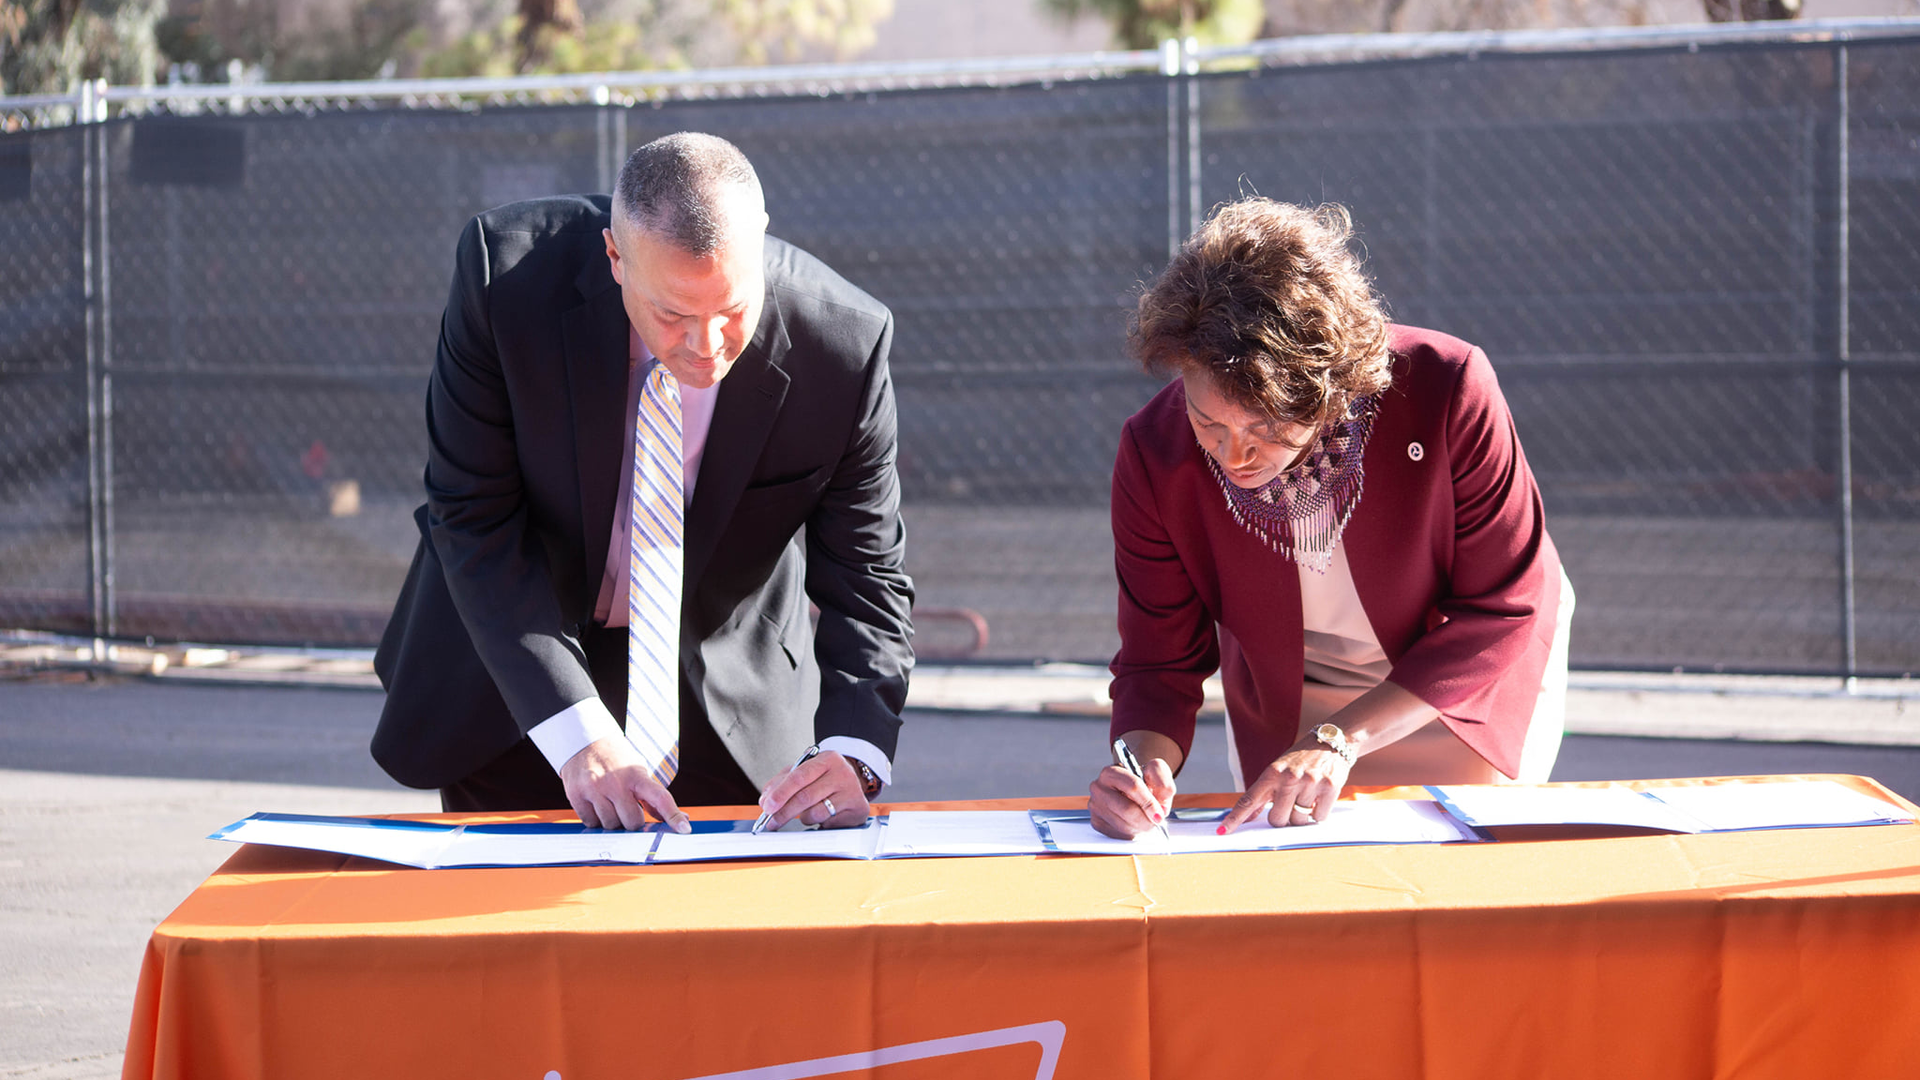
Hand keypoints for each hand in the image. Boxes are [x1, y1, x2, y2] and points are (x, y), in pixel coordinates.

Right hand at [559, 736, 690, 832]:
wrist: (582, 740)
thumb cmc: (616, 760)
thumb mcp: (637, 771)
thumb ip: (653, 798)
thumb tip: (679, 820)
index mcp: (636, 774)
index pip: (660, 797)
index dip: (673, 815)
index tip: (684, 830)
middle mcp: (615, 782)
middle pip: (632, 822)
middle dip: (632, 822)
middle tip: (627, 809)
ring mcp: (594, 789)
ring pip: (610, 825)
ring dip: (612, 822)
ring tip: (609, 803)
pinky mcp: (576, 794)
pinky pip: (590, 823)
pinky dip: (595, 820)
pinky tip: (595, 804)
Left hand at [757, 751, 869, 829]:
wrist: (855, 783)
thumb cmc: (825, 778)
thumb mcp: (804, 772)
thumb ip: (781, 782)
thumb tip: (765, 800)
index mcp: (827, 759)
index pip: (799, 776)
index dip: (780, 793)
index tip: (767, 806)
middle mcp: (842, 773)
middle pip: (805, 797)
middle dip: (783, 812)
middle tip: (771, 822)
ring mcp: (852, 792)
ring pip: (815, 813)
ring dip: (803, 818)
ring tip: (805, 813)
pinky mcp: (858, 809)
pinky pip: (828, 823)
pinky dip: (818, 823)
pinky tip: (821, 817)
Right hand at [1088, 757, 1176, 839]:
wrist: (1132, 790)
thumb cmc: (1144, 781)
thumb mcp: (1157, 773)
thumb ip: (1162, 781)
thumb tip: (1160, 803)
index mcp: (1112, 772)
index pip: (1133, 787)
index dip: (1149, 803)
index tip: (1159, 814)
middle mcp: (1099, 788)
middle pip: (1127, 809)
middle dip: (1146, 819)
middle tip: (1155, 821)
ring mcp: (1095, 806)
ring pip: (1124, 825)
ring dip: (1140, 827)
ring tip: (1144, 819)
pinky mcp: (1096, 822)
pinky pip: (1118, 834)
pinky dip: (1131, 832)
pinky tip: (1133, 823)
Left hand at [1217, 738, 1351, 833]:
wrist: (1332, 740)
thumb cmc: (1301, 759)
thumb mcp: (1278, 769)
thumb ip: (1264, 793)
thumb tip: (1248, 817)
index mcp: (1271, 774)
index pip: (1248, 800)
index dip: (1235, 818)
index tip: (1222, 831)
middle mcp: (1288, 778)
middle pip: (1277, 820)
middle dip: (1282, 818)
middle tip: (1290, 805)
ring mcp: (1309, 783)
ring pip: (1298, 821)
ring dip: (1301, 816)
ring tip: (1306, 798)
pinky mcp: (1329, 788)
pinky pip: (1319, 817)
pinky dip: (1319, 813)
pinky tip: (1319, 798)